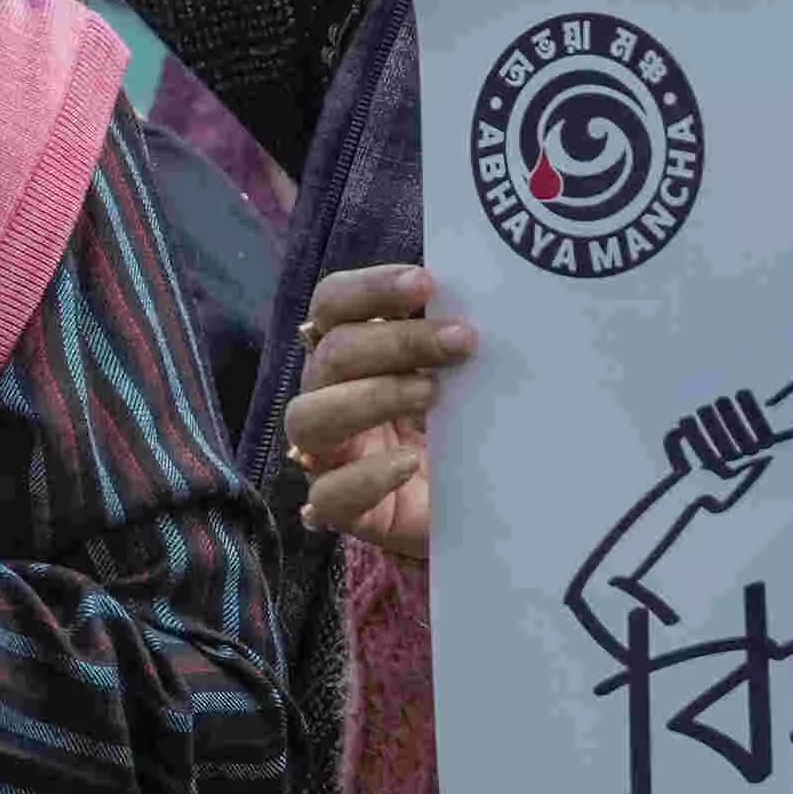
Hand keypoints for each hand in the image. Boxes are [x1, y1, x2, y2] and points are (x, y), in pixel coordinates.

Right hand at [283, 265, 469, 564]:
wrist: (481, 507)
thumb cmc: (466, 427)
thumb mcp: (465, 376)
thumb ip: (456, 338)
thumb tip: (483, 293)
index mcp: (352, 352)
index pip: (333, 305)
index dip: (370, 289)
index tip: (426, 282)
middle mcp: (328, 396)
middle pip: (331, 354)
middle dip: (396, 341)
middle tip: (461, 340)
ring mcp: (329, 455)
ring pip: (309, 418)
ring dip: (372, 397)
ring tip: (431, 395)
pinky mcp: (342, 511)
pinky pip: (328, 496)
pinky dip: (366, 476)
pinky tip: (409, 463)